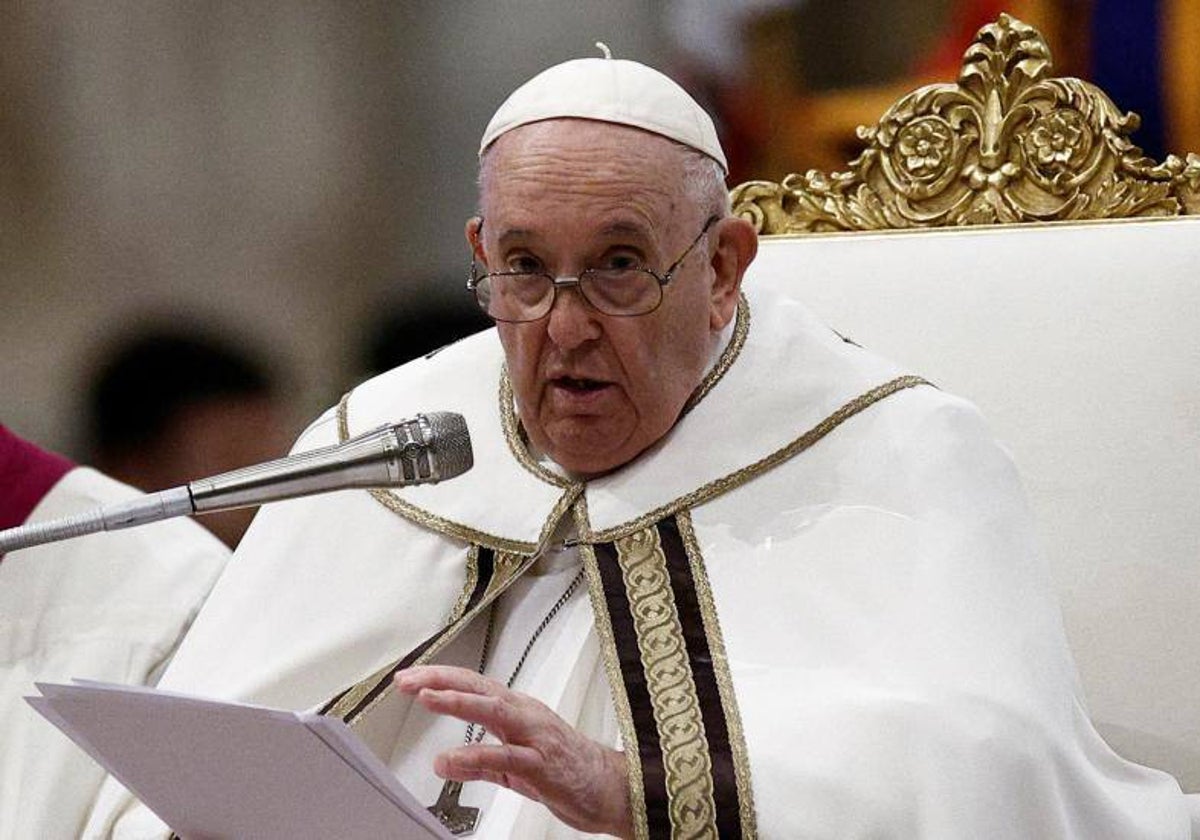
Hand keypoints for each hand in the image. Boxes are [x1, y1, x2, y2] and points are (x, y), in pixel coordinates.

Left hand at [394, 665, 632, 838]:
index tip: (409, 677)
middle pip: (479, 687)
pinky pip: (507, 757)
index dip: (440, 678)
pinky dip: (478, 754)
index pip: (473, 685)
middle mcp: (526, 716)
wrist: (613, 789)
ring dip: (458, 702)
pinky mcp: (543, 764)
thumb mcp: (514, 766)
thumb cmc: (567, 771)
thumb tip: (443, 762)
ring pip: (494, 710)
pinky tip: (453, 758)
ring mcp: (536, 737)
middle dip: (440, 680)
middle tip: (407, 680)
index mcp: (518, 712)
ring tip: (427, 698)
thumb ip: (478, 763)